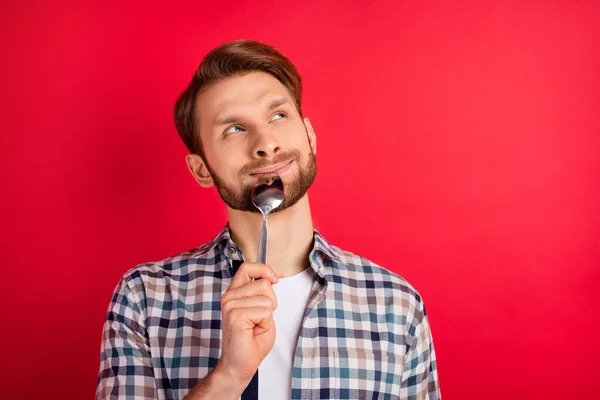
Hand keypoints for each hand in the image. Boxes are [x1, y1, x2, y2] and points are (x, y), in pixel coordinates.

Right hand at [216, 262, 278, 385]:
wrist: (240, 365)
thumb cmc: (252, 341)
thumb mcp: (262, 310)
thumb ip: (263, 293)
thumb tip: (269, 278)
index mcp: (234, 293)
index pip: (247, 267)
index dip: (263, 269)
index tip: (273, 279)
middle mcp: (229, 297)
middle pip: (264, 284)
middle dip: (271, 303)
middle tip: (259, 320)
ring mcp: (230, 306)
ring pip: (266, 299)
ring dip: (268, 316)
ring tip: (255, 327)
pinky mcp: (235, 316)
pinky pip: (265, 311)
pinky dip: (265, 324)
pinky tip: (254, 332)